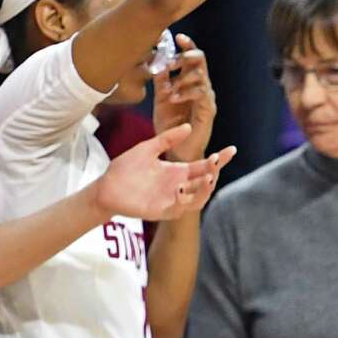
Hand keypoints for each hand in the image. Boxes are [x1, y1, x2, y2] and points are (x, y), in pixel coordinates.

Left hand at [92, 124, 236, 221]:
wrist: (105, 186)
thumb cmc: (126, 168)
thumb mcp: (148, 148)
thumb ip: (167, 139)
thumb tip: (188, 126)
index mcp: (177, 172)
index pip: (204, 166)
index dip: (219, 159)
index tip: (232, 149)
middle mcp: (179, 187)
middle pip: (205, 183)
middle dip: (214, 172)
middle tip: (215, 160)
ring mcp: (171, 200)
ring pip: (198, 200)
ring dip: (205, 190)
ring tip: (207, 176)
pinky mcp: (160, 211)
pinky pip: (177, 209)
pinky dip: (182, 200)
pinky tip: (180, 187)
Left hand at [152, 34, 216, 161]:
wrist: (177, 149)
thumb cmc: (171, 123)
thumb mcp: (161, 98)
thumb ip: (160, 80)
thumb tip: (155, 60)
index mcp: (190, 81)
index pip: (191, 57)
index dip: (187, 45)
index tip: (177, 36)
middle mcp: (201, 85)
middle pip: (201, 61)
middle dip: (187, 57)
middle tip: (173, 62)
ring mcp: (206, 97)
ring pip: (200, 76)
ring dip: (182, 78)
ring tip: (169, 88)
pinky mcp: (208, 110)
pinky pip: (200, 94)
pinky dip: (186, 93)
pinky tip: (173, 97)